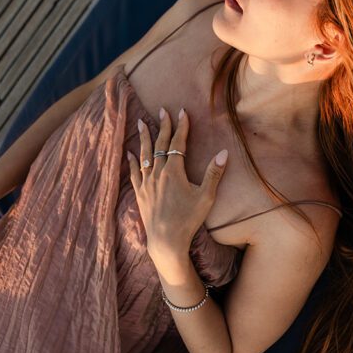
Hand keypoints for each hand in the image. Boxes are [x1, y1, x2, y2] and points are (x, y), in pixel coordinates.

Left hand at [127, 108, 227, 264]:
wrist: (166, 241)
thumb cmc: (188, 219)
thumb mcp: (206, 196)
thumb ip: (214, 173)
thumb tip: (224, 153)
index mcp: (174, 171)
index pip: (178, 143)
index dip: (181, 127)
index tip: (182, 112)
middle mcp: (157, 173)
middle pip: (159, 145)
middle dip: (162, 126)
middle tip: (162, 111)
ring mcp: (146, 184)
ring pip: (144, 155)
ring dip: (144, 138)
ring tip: (142, 122)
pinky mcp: (140, 194)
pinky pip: (134, 173)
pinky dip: (132, 161)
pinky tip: (129, 152)